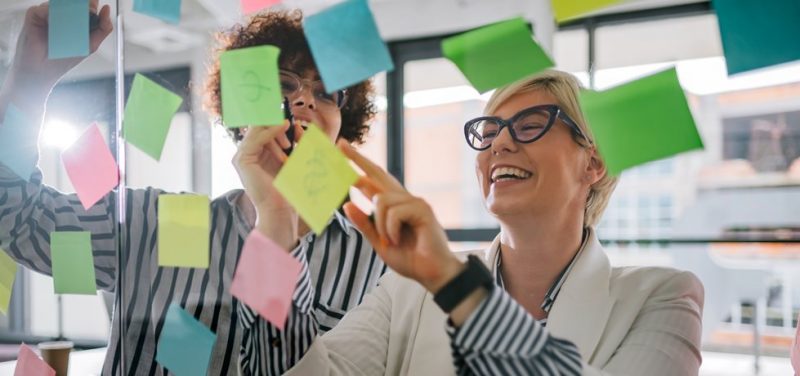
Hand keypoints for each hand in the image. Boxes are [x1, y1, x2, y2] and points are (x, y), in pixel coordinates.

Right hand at [10, 1, 112, 90]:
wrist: (42, 71)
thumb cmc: (64, 59)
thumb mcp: (90, 44)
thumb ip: (102, 28)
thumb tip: (106, 9)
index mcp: (76, 19)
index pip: (85, 5)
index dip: (91, 4)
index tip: (95, 6)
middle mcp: (62, 14)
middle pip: (73, 1)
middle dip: (81, 5)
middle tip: (86, 11)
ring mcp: (48, 14)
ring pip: (59, 2)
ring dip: (66, 10)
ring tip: (70, 26)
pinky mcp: (34, 16)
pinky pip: (43, 8)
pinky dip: (50, 14)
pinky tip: (54, 25)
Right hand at [233, 122, 304, 248]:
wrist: (280, 209)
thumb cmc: (287, 188)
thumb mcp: (291, 159)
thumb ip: (291, 142)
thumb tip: (294, 124)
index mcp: (257, 153)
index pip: (262, 128)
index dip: (274, 118)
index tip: (288, 112)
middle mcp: (246, 154)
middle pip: (258, 126)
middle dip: (275, 123)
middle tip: (290, 122)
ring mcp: (242, 157)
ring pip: (257, 130)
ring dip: (276, 130)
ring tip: (289, 137)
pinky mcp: (242, 160)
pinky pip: (257, 138)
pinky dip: (271, 131)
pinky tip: (283, 126)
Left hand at [338, 141, 463, 292]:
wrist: (432, 274)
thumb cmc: (410, 259)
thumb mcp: (379, 242)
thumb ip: (365, 224)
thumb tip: (347, 204)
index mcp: (393, 206)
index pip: (374, 180)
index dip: (358, 166)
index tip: (342, 150)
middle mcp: (403, 199)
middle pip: (378, 173)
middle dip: (358, 160)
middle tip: (340, 146)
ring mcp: (414, 202)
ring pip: (381, 200)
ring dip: (380, 225)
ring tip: (390, 241)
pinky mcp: (422, 209)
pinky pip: (393, 212)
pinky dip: (391, 229)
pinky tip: (399, 240)